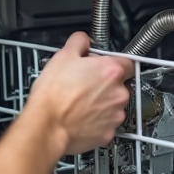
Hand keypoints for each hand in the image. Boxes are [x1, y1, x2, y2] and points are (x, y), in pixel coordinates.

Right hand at [24, 32, 132, 155]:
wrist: (46, 125)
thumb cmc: (53, 95)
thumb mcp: (62, 56)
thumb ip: (79, 42)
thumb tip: (83, 40)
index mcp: (111, 71)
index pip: (127, 61)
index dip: (114, 62)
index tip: (104, 65)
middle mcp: (119, 93)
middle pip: (120, 84)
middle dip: (106, 84)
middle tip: (85, 84)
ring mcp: (115, 114)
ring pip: (114, 104)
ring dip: (102, 102)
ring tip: (80, 102)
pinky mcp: (108, 132)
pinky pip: (107, 123)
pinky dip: (98, 120)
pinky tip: (81, 116)